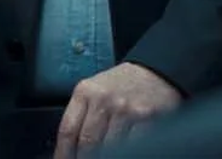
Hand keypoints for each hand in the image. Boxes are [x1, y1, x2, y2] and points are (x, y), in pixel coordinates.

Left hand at [53, 62, 181, 158]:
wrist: (158, 70)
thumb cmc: (124, 83)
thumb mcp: (95, 89)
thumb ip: (82, 113)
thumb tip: (69, 145)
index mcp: (85, 92)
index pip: (67, 130)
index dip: (63, 153)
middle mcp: (103, 99)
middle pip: (86, 142)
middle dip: (83, 158)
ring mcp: (125, 110)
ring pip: (108, 147)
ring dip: (103, 157)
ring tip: (100, 158)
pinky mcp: (146, 118)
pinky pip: (132, 145)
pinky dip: (126, 152)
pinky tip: (123, 153)